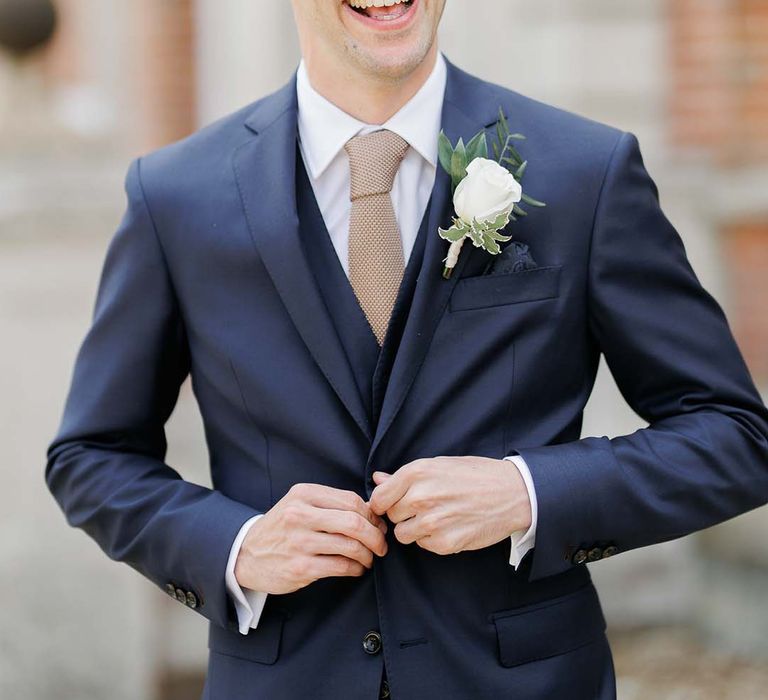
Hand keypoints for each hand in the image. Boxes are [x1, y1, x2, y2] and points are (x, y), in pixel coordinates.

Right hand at [234, 483, 387, 593]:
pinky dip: (356, 568)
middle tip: (381, 545)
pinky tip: (356, 568)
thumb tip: (373, 511)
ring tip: (369, 558)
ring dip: (368, 554)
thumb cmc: (282, 528)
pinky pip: (341, 566)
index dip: (372, 515)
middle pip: (355, 522)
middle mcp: (300, 515)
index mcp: (304, 494)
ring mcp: (299, 542)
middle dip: (376, 536)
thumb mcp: (300, 505)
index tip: (378, 525)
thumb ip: (332, 504)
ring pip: (350, 546)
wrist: (245, 554)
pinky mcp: (300, 567)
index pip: (352, 501)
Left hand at [369, 456, 530, 555]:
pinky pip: (422, 545)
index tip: (392, 504)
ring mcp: (432, 522)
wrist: (513, 493)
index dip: (384, 502)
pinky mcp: (444, 543)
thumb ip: (404, 476)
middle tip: (425, 506)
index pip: (378, 497)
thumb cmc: (475, 475)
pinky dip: (432, 539)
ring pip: (402, 534)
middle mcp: (420, 497)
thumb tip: (377, 479)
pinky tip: (449, 526)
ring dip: (414, 528)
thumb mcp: (439, 465)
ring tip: (436, 517)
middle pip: (390, 515)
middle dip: (403, 513)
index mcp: (416, 473)